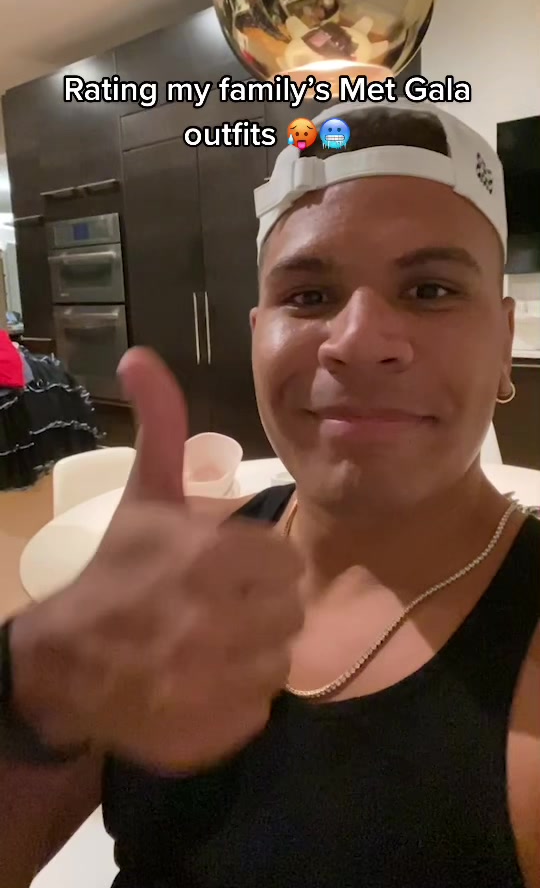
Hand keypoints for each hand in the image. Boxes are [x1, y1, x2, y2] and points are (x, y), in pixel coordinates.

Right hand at [12, 349, 303, 771]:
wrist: (66, 663)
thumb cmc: (115, 570)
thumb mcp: (143, 494)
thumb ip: (160, 424)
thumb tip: (140, 355)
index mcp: (211, 558)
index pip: (285, 563)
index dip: (261, 566)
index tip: (232, 569)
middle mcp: (219, 623)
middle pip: (288, 614)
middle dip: (260, 608)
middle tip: (220, 606)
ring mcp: (215, 684)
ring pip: (277, 664)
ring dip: (251, 654)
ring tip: (210, 643)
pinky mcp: (213, 734)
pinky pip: (258, 712)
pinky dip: (236, 702)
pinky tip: (201, 684)